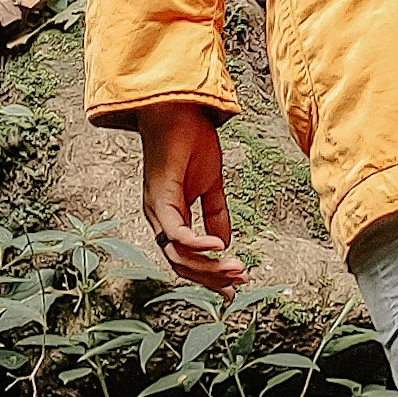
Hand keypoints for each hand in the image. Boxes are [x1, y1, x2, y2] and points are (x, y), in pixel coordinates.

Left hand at [137, 101, 243, 295]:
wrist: (179, 110)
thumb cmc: (191, 142)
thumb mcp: (211, 186)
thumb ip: (216, 215)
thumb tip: (225, 244)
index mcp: (170, 217)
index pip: (186, 258)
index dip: (209, 275)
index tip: (234, 286)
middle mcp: (159, 218)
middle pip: (181, 264)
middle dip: (212, 278)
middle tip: (240, 280)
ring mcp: (157, 209)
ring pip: (178, 255)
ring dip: (208, 267)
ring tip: (235, 268)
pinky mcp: (161, 197)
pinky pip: (176, 233)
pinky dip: (197, 245)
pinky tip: (219, 247)